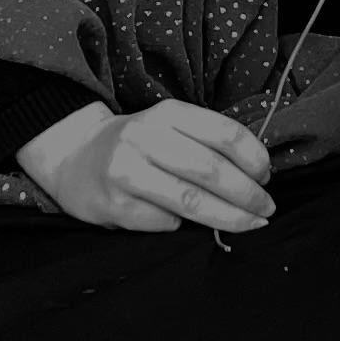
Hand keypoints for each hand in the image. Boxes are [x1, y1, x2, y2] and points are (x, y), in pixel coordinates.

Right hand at [16, 99, 274, 233]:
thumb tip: (257, 176)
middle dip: (248, 194)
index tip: (267, 177)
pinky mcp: (113, 205)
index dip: (254, 158)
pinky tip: (185, 223)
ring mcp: (126, 172)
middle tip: (267, 208)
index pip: (223, 134)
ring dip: (229, 217)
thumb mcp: (166, 128)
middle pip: (211, 170)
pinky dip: (182, 226)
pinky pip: (164, 222)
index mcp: (165, 114)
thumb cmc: (135, 147)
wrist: (72, 158)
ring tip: (251, 223)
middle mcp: (144, 138)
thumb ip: (205, 142)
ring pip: (191, 201)